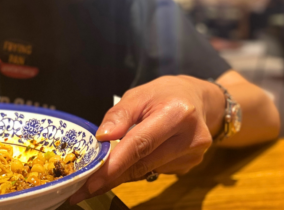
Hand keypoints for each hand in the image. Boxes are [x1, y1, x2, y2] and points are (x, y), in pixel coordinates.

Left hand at [69, 75, 224, 204]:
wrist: (199, 100)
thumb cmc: (164, 94)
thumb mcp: (138, 95)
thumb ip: (119, 115)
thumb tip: (102, 137)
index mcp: (176, 113)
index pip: (140, 144)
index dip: (114, 165)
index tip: (91, 182)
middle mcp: (190, 137)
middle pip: (143, 163)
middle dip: (111, 177)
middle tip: (84, 188)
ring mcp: (194, 154)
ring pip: (148, 170)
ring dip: (125, 170)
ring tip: (112, 161)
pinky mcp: (192, 165)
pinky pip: (157, 171)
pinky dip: (141, 166)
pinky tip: (141, 153)